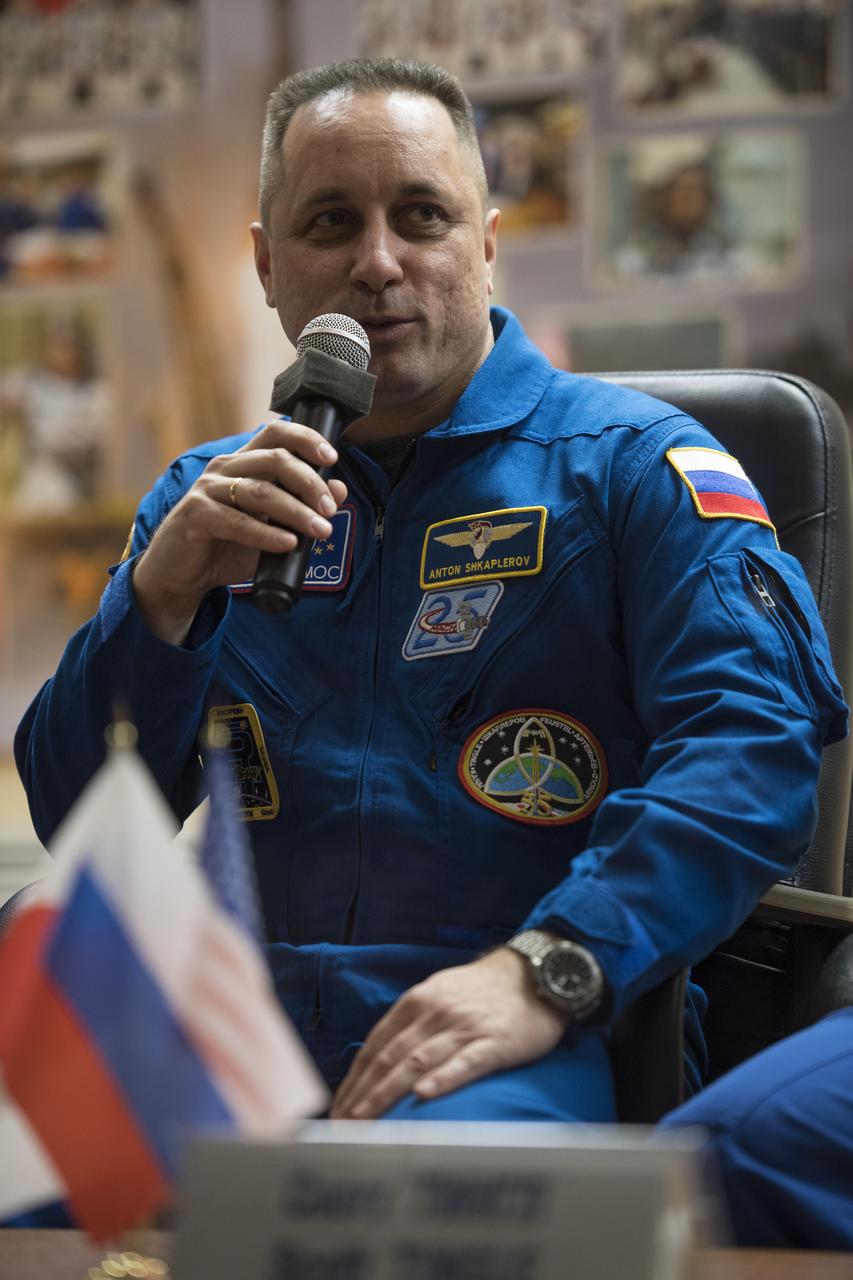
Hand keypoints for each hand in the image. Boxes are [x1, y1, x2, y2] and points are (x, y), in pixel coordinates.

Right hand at [132, 418, 347, 642]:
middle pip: (275, 460)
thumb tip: (339, 490)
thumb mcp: (272, 529)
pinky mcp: (195, 515)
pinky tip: (288, 543)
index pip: (275, 433)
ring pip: (259, 491)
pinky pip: (236, 521)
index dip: (305, 438)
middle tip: (330, 509)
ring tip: (320, 530)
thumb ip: (302, 510)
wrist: (183, 575)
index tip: (331, 457)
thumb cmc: (228, 547)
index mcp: (243, 463)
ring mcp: (207, 490)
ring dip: (295, 511)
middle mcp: (225, 468)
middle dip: (309, 483)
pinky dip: (266, 534)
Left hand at [329, 947, 568, 1118]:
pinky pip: (464, 1063)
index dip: (355, 1077)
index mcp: (417, 1002)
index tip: (337, 1106)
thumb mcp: (439, 994)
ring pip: (417, 1062)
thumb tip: (380, 1058)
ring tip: (365, 1120)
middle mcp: (435, 1013)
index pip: (376, 1044)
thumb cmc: (483, 992)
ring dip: (386, 1093)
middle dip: (362, 1093)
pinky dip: (441, 1079)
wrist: (535, 975)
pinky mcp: (495, 1043)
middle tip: (342, 1124)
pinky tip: (422, 1096)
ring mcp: (464, 1027)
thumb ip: (411, 1022)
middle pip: (389, 1057)